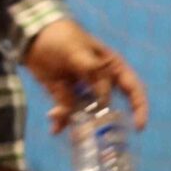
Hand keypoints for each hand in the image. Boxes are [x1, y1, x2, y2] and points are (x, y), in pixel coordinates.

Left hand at [23, 18, 148, 135]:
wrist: (31, 35)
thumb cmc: (61, 37)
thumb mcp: (78, 50)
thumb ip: (92, 71)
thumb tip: (103, 98)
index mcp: (111, 68)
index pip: (132, 89)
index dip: (139, 108)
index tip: (139, 127)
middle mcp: (99, 82)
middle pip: (107, 108)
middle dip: (102, 123)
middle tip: (93, 134)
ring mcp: (81, 90)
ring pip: (85, 114)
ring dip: (79, 125)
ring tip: (71, 134)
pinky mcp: (62, 96)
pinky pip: (66, 113)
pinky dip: (61, 122)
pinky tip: (54, 129)